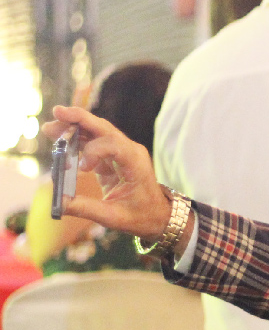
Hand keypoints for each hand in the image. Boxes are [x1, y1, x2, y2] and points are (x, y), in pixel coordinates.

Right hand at [41, 105, 172, 240]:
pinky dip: (76, 139)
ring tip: (50, 128)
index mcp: (136, 163)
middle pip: (103, 128)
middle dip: (80, 119)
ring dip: (73, 127)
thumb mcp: (114, 217)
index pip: (113, 143)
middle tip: (57, 112)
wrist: (157, 215)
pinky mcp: (112, 156)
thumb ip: (85, 208)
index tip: (82, 168)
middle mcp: (130, 151)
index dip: (93, 150)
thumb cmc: (141, 216)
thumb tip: (59, 202)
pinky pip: (92, 142)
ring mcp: (121, 151)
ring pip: (96, 131)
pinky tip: (59, 139)